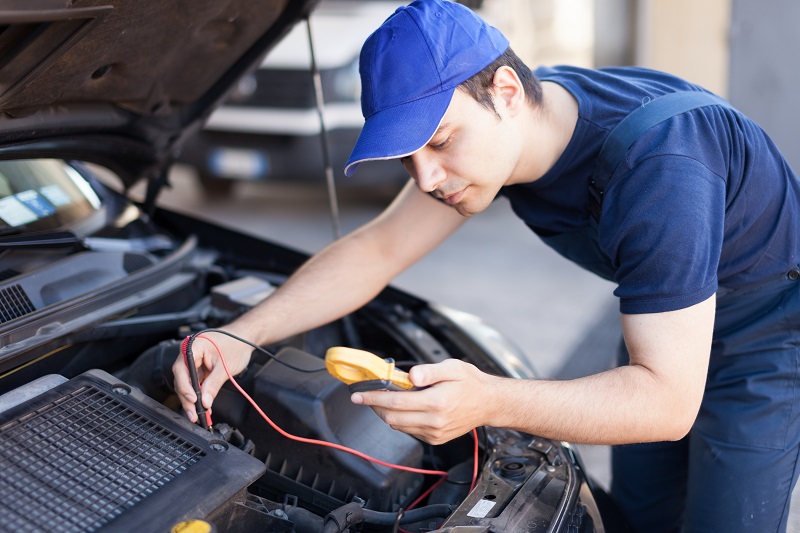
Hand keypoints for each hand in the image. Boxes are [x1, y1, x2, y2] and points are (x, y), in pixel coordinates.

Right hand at [172, 328, 252, 422]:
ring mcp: (194, 361)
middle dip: (187, 398)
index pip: (181, 369)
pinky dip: (198, 394)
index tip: (193, 399)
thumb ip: (213, 384)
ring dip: (191, 399)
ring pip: (186, 383)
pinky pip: (195, 383)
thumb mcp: (226, 367)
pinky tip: (202, 406)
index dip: (185, 386)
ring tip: (197, 414)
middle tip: (193, 414)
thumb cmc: (236, 344)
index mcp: (193, 347)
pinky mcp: (199, 368)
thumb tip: (205, 401)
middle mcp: (190, 353)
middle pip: (181, 379)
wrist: (245, 338)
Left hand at [351, 359, 500, 444]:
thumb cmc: (470, 382)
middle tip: (366, 394)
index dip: (372, 397)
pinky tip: (402, 408)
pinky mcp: (435, 439)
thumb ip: (429, 371)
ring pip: (398, 426)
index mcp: (436, 402)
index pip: (395, 401)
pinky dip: (400, 420)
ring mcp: (434, 433)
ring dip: (386, 413)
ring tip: (383, 398)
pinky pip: (409, 431)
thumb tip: (410, 375)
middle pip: (391, 417)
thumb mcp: (452, 368)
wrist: (488, 403)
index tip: (358, 394)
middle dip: (375, 406)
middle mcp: (434, 421)